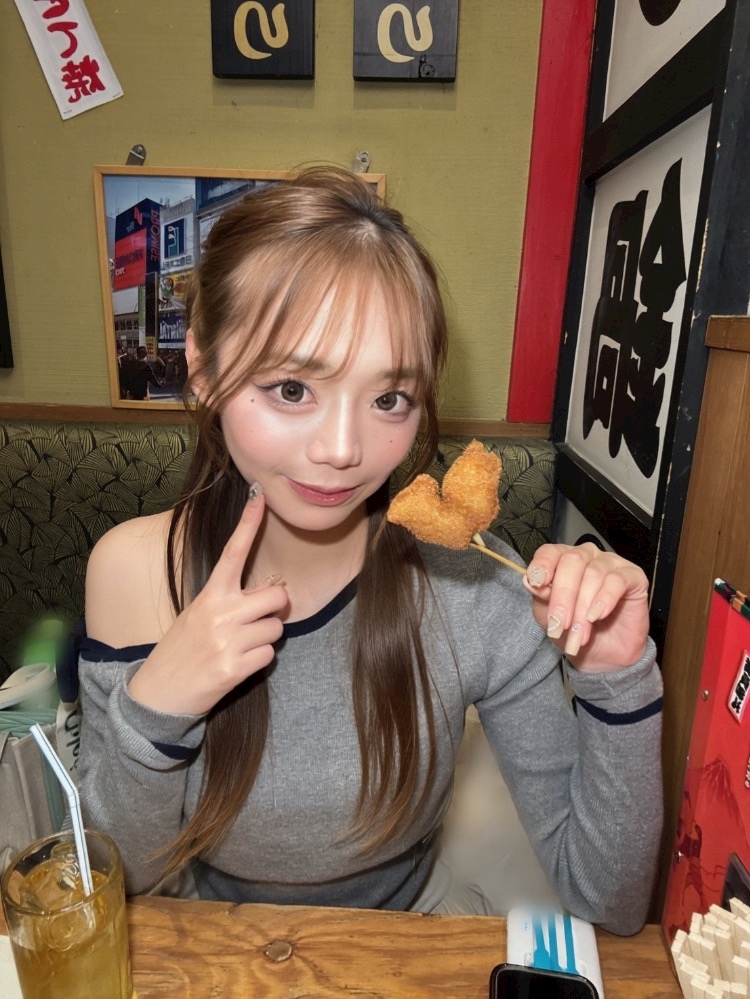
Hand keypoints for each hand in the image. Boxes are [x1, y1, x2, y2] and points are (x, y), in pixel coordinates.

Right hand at [128, 490, 287, 713]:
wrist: (156, 694)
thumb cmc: (181, 651)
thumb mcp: (199, 616)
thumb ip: (232, 601)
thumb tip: (271, 589)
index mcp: (208, 595)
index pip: (232, 552)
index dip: (249, 523)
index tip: (260, 496)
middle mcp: (219, 613)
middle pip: (276, 598)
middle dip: (276, 609)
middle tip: (257, 620)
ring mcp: (227, 641)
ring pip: (276, 630)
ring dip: (265, 639)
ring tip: (239, 647)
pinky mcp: (233, 668)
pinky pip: (269, 656)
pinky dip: (259, 662)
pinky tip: (237, 666)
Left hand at [523, 542, 649, 672]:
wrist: (604, 656)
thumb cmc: (573, 630)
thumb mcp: (549, 616)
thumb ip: (541, 597)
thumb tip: (529, 581)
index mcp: (562, 561)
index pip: (550, 552)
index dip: (542, 565)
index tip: (536, 584)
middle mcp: (586, 556)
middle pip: (572, 561)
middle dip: (563, 596)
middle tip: (559, 624)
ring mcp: (611, 563)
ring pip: (593, 574)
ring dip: (583, 608)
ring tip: (579, 633)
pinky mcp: (633, 577)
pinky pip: (617, 580)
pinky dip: (605, 599)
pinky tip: (597, 616)